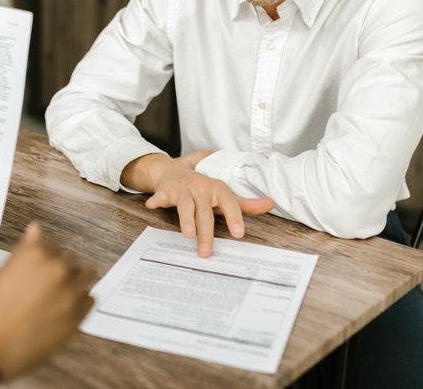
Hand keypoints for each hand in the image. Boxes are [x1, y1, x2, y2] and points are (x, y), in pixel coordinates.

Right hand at [0, 222, 94, 380]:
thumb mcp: (5, 272)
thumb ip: (26, 249)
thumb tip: (36, 229)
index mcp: (36, 253)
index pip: (53, 245)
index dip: (46, 259)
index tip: (40, 270)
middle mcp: (57, 268)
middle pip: (71, 260)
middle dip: (61, 270)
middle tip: (47, 287)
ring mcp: (70, 291)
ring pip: (87, 275)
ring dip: (76, 282)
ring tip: (59, 296)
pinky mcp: (78, 314)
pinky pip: (90, 299)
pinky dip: (80, 302)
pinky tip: (63, 310)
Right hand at [123, 152, 273, 257]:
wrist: (174, 170)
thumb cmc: (202, 189)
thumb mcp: (223, 194)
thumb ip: (245, 204)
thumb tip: (270, 204)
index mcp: (218, 189)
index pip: (230, 203)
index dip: (235, 218)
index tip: (239, 234)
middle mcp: (201, 187)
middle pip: (205, 212)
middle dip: (206, 232)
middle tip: (206, 252)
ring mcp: (183, 188)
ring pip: (185, 206)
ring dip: (185, 219)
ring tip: (187, 234)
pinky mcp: (166, 190)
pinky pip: (161, 196)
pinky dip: (157, 200)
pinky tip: (152, 206)